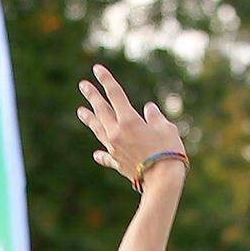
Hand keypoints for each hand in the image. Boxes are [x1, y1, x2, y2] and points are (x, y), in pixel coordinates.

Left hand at [77, 64, 185, 188]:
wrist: (162, 181)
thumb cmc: (168, 151)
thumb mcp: (166, 128)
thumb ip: (155, 117)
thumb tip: (148, 109)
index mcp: (129, 120)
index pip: (114, 94)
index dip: (105, 80)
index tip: (97, 69)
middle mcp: (117, 133)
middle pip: (101, 110)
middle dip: (92, 96)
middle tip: (83, 85)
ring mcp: (115, 149)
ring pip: (99, 131)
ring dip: (89, 120)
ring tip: (80, 112)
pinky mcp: (118, 164)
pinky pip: (107, 157)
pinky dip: (102, 154)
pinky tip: (96, 154)